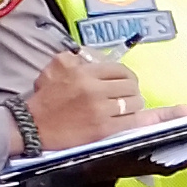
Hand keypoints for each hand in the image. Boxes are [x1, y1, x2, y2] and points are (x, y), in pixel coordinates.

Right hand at [26, 53, 144, 149]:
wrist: (33, 126)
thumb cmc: (45, 98)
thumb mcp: (55, 68)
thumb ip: (76, 58)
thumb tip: (96, 57)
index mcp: (83, 73)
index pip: (120, 69)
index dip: (126, 75)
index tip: (125, 81)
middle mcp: (95, 90)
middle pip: (131, 86)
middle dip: (132, 89)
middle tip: (127, 94)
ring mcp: (101, 111)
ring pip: (135, 103)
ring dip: (135, 104)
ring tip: (128, 107)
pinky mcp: (104, 129)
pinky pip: (133, 122)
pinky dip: (144, 119)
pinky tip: (153, 117)